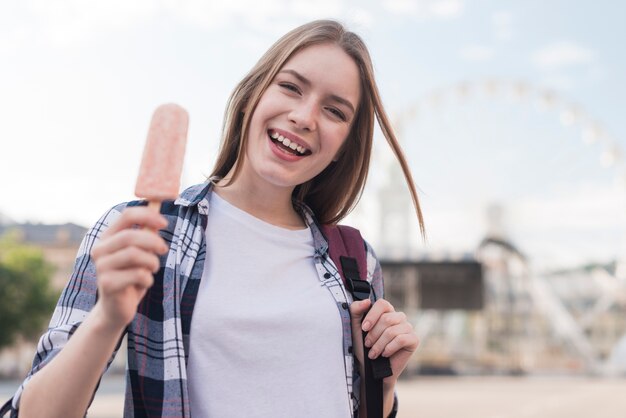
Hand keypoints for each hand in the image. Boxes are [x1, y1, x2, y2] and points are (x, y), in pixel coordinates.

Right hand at [90, 206, 167, 330]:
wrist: (116, 308)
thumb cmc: (131, 276)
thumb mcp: (141, 252)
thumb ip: (146, 233)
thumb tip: (159, 212)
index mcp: (107, 237)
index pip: (126, 215)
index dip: (148, 215)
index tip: (165, 223)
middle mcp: (100, 249)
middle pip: (131, 236)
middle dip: (153, 242)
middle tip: (164, 250)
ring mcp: (101, 267)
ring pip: (135, 255)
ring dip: (152, 262)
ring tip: (152, 269)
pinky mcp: (107, 284)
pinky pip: (138, 275)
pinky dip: (148, 278)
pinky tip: (144, 283)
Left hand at [350, 299, 418, 385]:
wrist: (370, 370)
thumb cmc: (362, 347)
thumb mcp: (355, 327)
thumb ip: (356, 310)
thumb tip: (367, 301)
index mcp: (386, 311)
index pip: (382, 304)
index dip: (372, 315)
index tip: (364, 329)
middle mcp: (398, 317)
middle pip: (387, 319)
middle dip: (374, 334)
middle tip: (367, 344)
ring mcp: (407, 328)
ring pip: (392, 331)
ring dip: (379, 344)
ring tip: (373, 353)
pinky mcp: (414, 340)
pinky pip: (401, 339)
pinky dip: (389, 348)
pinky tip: (385, 354)